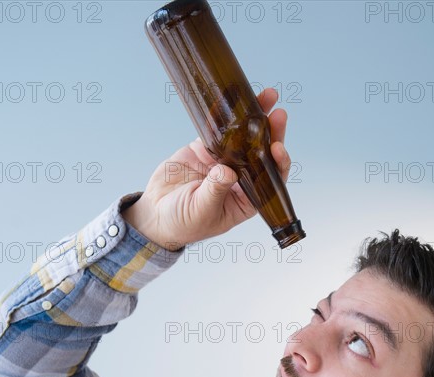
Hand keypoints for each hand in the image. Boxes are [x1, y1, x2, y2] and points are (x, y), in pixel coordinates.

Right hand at [123, 88, 290, 250]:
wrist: (156, 213)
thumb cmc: (183, 222)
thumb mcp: (201, 210)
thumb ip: (215, 191)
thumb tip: (228, 172)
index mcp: (246, 198)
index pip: (270, 179)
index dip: (277, 163)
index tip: (276, 148)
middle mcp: (240, 178)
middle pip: (262, 153)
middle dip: (272, 133)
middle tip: (278, 114)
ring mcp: (223, 161)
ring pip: (244, 137)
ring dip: (255, 117)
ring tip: (267, 96)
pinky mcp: (205, 149)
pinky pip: (217, 130)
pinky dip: (225, 115)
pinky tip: (236, 100)